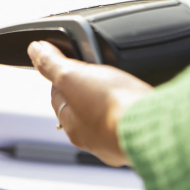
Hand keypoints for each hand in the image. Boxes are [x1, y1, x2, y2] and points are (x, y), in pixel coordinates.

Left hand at [27, 41, 152, 166]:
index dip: (62, 75)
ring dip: (112, 97)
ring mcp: (120, 138)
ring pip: (109, 112)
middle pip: (85, 105)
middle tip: (98, 70)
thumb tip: (35, 51)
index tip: (69, 62)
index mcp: (73, 126)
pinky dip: (132, 106)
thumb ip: (51, 63)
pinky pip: (132, 116)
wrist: (154, 124)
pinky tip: (137, 97)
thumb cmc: (112, 106)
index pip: (59, 97)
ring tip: (118, 81)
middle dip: (89, 87)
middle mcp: (95, 138)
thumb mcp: (71, 76)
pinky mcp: (143, 133)